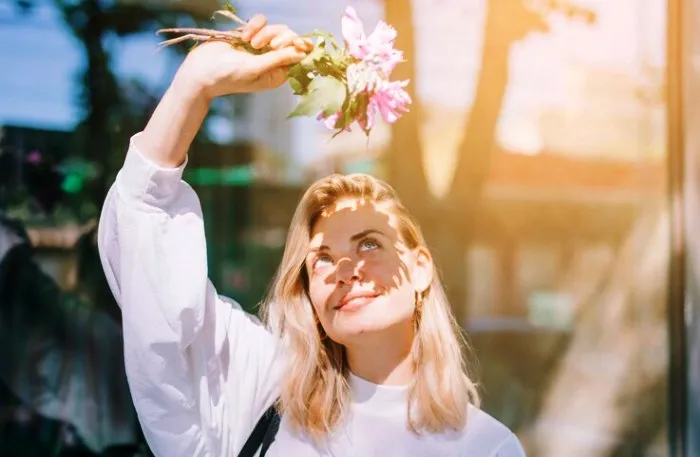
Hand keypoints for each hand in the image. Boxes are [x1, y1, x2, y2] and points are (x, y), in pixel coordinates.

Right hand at [174, 15, 311, 99]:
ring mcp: (261, 47)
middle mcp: (272, 60)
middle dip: (280, 38)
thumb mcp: (255, 69)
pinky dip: (253, 26)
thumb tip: (302, 53)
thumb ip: (279, 59)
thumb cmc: (228, 76)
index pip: (299, 57)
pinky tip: (243, 37)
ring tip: (249, 43)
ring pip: (276, 28)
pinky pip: (261, 22)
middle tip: (269, 45)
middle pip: (290, 39)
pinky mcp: (250, 35)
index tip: (298, 42)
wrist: (200, 70)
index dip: (301, 47)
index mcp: (278, 73)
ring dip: (264, 32)